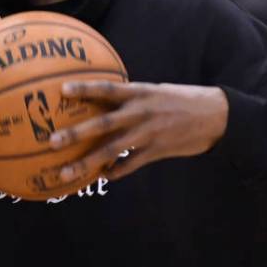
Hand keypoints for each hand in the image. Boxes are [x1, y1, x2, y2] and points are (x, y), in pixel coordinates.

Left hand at [50, 81, 228, 181]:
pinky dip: (116, 171)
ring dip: (87, 163)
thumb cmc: (181, 99)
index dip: (85, 89)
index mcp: (140, 93)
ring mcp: (149, 134)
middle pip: (103, 124)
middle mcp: (142, 113)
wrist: (216, 116)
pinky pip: (131, 165)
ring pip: (112, 151)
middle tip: (51, 140)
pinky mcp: (157, 151)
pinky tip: (102, 177)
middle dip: (75, 133)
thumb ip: (130, 96)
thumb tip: (102, 95)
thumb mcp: (155, 90)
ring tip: (65, 172)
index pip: (108, 89)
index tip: (62, 90)